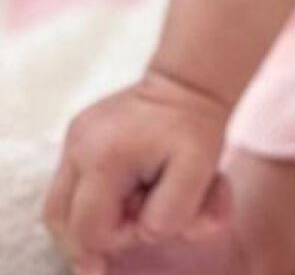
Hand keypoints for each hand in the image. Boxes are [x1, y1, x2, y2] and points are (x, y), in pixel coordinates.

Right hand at [42, 67, 233, 274]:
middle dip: (88, 240)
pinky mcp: (76, 134)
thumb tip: (142, 232)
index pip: (90, 229)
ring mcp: (73, 137)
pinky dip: (85, 202)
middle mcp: (78, 146)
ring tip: (114, 226)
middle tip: (113, 250)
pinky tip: (115, 199)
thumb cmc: (195, 128)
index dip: (119, 239)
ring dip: (82, 224)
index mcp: (103, 158)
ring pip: (57, 204)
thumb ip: (170, 216)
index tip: (148, 221)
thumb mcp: (198, 175)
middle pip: (58, 219)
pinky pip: (67, 184)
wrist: (188, 83)